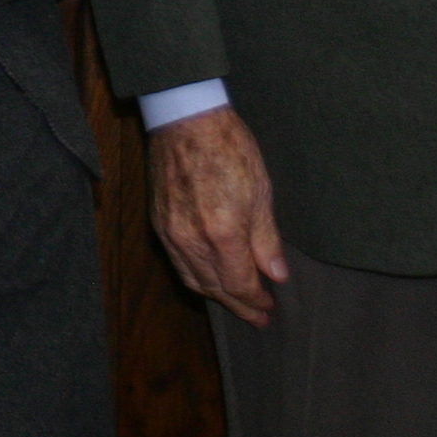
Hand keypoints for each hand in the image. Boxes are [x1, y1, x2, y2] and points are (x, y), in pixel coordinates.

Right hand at [149, 106, 287, 327]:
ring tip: (235, 303)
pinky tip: (208, 277)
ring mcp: (171, 233)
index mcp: (222, 233)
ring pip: (193, 279)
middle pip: (215, 288)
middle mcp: (192, 240)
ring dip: (216, 295)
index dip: (255, 299)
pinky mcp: (158, 222)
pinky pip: (178, 262)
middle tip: (258, 317)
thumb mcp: (261, 191)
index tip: (270, 307)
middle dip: (238, 305)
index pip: (239, 283)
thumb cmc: (229, 148)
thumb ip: (267, 238)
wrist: (186, 119)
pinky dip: (195, 277)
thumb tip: (277, 273)